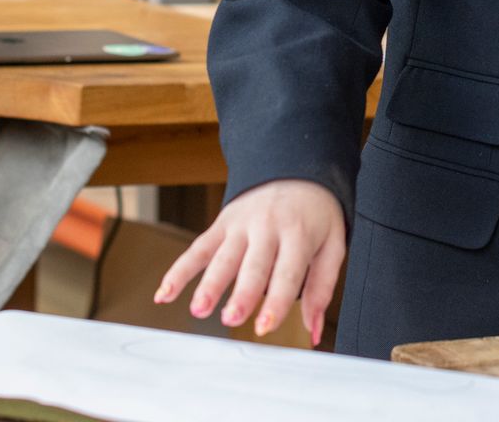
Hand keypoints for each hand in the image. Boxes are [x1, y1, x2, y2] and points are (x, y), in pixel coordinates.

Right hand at [153, 178, 345, 345]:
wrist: (296, 167)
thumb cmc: (315, 215)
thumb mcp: (332, 245)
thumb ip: (322, 289)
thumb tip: (313, 331)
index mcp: (298, 233)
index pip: (287, 273)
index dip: (276, 302)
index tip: (265, 327)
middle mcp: (267, 227)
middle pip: (252, 265)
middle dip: (240, 293)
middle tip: (231, 319)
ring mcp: (241, 224)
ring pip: (222, 257)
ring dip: (208, 284)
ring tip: (199, 309)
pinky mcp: (222, 223)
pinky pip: (198, 248)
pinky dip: (180, 270)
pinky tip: (165, 293)